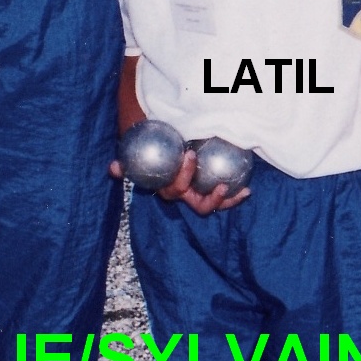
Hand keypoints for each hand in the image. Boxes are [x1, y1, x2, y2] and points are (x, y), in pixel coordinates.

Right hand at [110, 148, 247, 214]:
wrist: (168, 155)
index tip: (189, 154)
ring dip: (226, 202)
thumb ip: (127, 164)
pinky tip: (247, 189)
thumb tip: (112, 168)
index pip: (174, 189)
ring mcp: (199, 197)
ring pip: (213, 206)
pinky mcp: (212, 194)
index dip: (182, 176)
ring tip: (238, 190)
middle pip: (198, 206)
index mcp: (168, 190)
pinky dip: (235, 197)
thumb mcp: (140, 157)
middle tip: (220, 183)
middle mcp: (185, 198)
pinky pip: (224, 199)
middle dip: (210, 199)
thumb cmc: (155, 154)